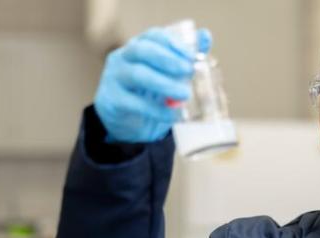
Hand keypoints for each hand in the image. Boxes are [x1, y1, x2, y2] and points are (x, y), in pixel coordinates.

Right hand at [94, 27, 211, 142]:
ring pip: (137, 74)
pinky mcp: (113, 100)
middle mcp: (123, 58)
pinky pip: (135, 103)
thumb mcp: (168, 74)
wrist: (127, 120)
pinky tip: (173, 114)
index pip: (153, 36)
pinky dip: (156, 109)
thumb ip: (186, 56)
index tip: (192, 55)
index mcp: (138, 47)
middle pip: (142, 50)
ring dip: (164, 84)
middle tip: (189, 70)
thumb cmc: (150, 92)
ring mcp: (115, 78)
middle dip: (168, 59)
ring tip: (185, 94)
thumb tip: (206, 36)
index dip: (173, 43)